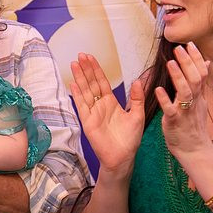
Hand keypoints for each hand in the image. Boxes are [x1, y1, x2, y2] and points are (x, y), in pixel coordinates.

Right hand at [69, 52, 144, 174]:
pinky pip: (81, 105)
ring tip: (74, 64)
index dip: (96, 69)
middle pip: (91, 83)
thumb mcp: (138, 115)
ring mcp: (92, 113)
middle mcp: (100, 105)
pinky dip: (77, 95)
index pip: (102, 82)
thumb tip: (138, 80)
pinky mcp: (88, 122)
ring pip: (85, 91)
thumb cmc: (130, 139)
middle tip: (80, 55)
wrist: (122, 157)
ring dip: (79, 78)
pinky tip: (73, 83)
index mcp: (111, 103)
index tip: (90, 58)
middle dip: (86, 69)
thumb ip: (137, 98)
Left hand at [151, 43, 212, 159]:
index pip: (202, 73)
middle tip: (179, 48)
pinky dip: (165, 100)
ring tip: (170, 63)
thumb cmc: (193, 125)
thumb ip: (201, 83)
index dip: (196, 58)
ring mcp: (185, 111)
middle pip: (195, 79)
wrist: (194, 150)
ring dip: (178, 76)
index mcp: (199, 95)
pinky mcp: (175, 122)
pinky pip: (170, 110)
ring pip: (185, 92)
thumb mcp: (201, 101)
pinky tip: (158, 90)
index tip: (189, 44)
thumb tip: (206, 63)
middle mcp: (194, 101)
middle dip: (188, 62)